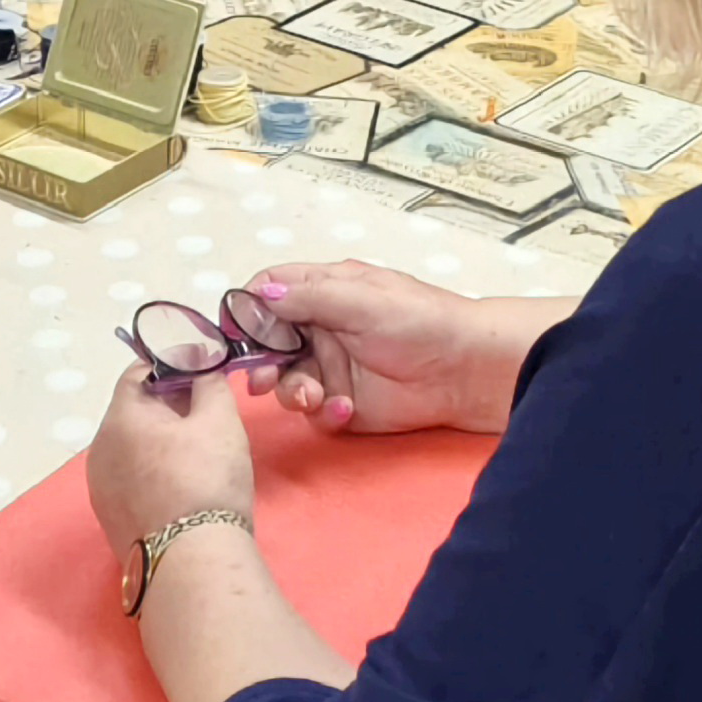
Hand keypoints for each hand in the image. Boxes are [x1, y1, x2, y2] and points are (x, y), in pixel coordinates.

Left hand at [88, 361, 254, 561]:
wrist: (192, 562)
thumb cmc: (206, 479)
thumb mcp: (220, 418)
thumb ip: (209, 380)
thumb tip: (199, 363)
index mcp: (119, 418)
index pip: (140, 372)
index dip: (174, 365)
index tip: (203, 374)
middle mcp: (98, 450)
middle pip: (134, 411)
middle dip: (169, 405)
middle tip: (208, 414)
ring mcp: (100, 488)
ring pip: (132, 447)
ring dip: (160, 440)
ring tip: (199, 453)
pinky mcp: (109, 519)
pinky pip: (130, 478)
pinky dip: (153, 471)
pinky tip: (182, 486)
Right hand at [236, 261, 521, 435]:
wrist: (464, 371)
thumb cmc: (419, 321)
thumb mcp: (364, 300)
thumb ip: (310, 297)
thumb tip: (259, 292)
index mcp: (325, 289)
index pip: (270, 290)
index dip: (249, 309)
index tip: (237, 334)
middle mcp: (321, 326)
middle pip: (269, 342)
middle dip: (261, 362)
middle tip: (259, 380)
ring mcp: (330, 366)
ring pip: (286, 380)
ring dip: (291, 391)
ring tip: (313, 397)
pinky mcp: (342, 403)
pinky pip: (314, 410)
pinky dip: (324, 412)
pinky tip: (346, 409)